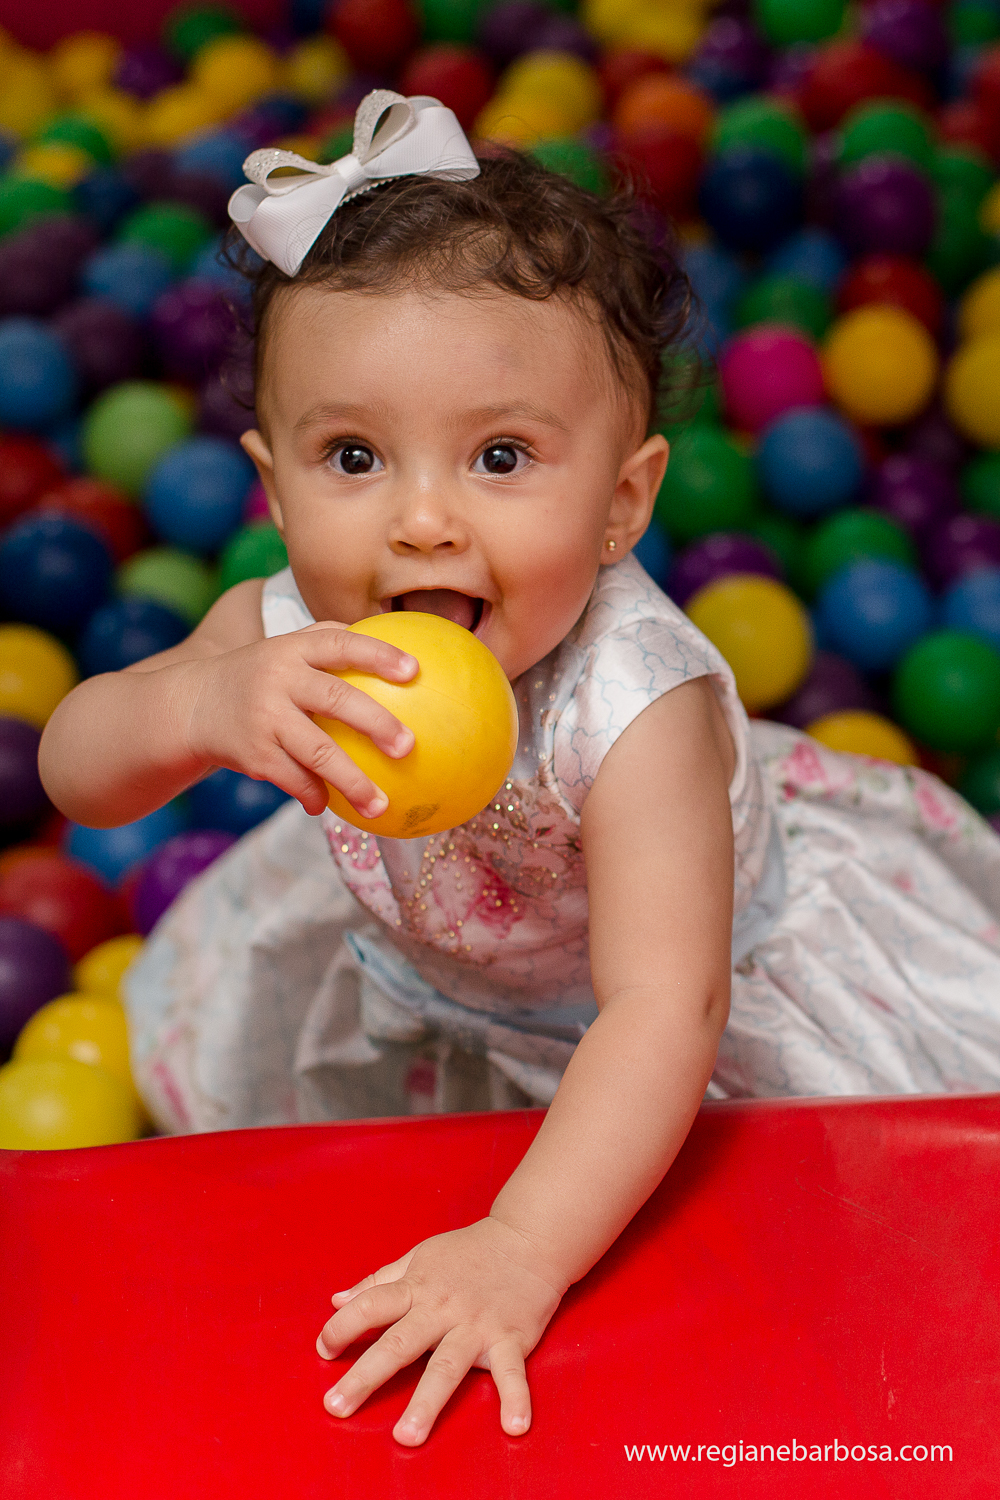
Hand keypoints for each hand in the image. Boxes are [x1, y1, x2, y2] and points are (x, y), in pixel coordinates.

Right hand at [180, 621, 417, 817]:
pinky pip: (294, 780)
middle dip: (376, 723)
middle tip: (408, 747)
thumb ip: (329, 642)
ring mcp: (265, 717)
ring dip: (353, 783)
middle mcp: (279, 679)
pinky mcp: (254, 753)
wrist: (192, 706)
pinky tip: (329, 807)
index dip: (378, 654)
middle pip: (336, 699)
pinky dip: (315, 796)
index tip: (414, 670)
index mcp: (293, 649)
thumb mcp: (284, 649)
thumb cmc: (259, 677)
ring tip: (380, 805)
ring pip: (318, 753)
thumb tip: (398, 651)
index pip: (340, 643)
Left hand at [316, 1217, 566, 1445]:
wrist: (528, 1238)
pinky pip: (512, 1372)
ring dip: (426, 1403)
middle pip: (399, 1344)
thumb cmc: (469, 1252)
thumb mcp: (419, 1257)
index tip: (324, 1350)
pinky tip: (513, 1426)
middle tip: (336, 1406)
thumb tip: (336, 1301)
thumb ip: (379, 1281)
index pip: (371, 1305)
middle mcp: (442, 1309)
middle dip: (365, 1376)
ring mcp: (477, 1325)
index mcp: (418, 1288)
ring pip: (447, 1366)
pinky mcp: (512, 1337)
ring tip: (405, 1436)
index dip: (343, 1326)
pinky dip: (515, 1398)